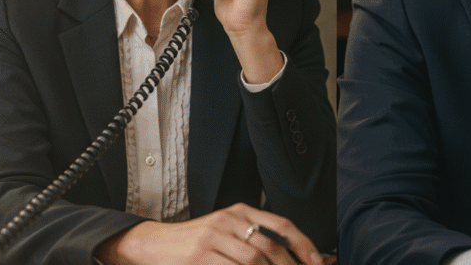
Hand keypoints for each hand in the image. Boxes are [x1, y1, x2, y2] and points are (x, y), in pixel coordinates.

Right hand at [95, 202, 323, 264]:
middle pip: (270, 246)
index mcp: (240, 211)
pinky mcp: (200, 256)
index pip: (281, 224)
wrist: (154, 243)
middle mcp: (229, 220)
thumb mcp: (225, 230)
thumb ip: (252, 237)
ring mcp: (214, 237)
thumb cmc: (195, 240)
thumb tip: (284, 255)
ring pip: (253, 260)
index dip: (302, 244)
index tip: (316, 262)